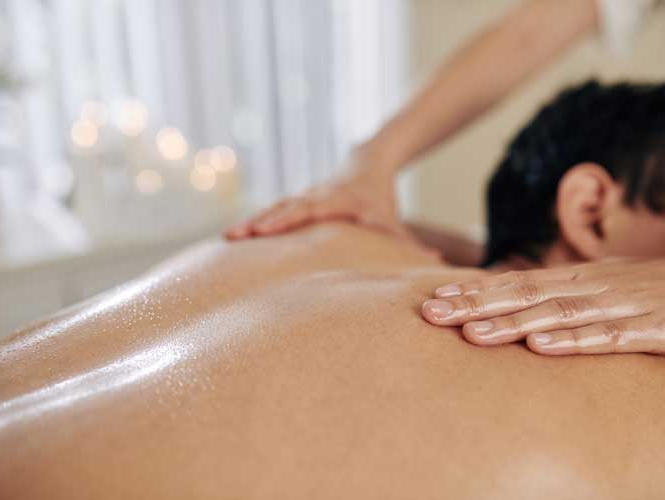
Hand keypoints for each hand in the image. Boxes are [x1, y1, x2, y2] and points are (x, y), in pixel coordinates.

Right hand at [225, 147, 407, 239]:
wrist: (368, 163)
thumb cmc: (380, 198)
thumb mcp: (393, 221)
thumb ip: (409, 245)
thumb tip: (436, 267)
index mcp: (337, 200)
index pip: (309, 209)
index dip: (286, 219)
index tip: (264, 230)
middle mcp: (316, 196)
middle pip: (284, 208)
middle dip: (259, 221)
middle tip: (233, 237)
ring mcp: (304, 197)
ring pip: (275, 208)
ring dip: (252, 222)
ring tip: (227, 237)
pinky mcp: (298, 202)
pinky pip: (275, 211)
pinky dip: (258, 222)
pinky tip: (238, 236)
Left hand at [421, 231, 664, 354]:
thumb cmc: (653, 285)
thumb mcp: (601, 285)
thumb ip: (562, 295)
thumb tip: (518, 305)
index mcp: (577, 278)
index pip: (516, 282)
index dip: (475, 291)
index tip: (435, 299)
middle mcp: (590, 287)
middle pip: (524, 294)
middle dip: (475, 305)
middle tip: (431, 313)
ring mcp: (620, 305)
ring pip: (557, 315)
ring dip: (512, 324)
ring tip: (471, 332)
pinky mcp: (651, 329)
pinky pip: (608, 337)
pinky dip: (573, 342)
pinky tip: (541, 347)